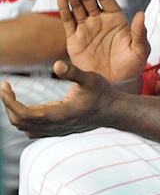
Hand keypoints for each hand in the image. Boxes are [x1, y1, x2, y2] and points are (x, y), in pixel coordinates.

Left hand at [0, 60, 114, 136]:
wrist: (114, 111)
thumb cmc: (103, 93)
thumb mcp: (90, 79)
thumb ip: (73, 72)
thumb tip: (56, 63)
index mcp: (58, 114)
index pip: (23, 113)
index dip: (9, 101)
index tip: (5, 85)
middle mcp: (54, 126)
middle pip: (19, 122)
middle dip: (8, 104)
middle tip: (6, 87)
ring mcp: (56, 130)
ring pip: (24, 128)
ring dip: (15, 112)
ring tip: (13, 96)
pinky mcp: (58, 130)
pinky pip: (32, 131)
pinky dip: (24, 120)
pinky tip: (29, 106)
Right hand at [58, 0, 148, 82]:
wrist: (116, 83)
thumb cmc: (131, 66)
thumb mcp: (140, 50)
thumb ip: (140, 33)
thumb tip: (142, 14)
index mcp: (117, 20)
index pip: (106, 0)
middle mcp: (100, 21)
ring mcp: (86, 28)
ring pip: (77, 7)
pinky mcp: (74, 39)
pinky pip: (68, 21)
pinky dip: (64, 9)